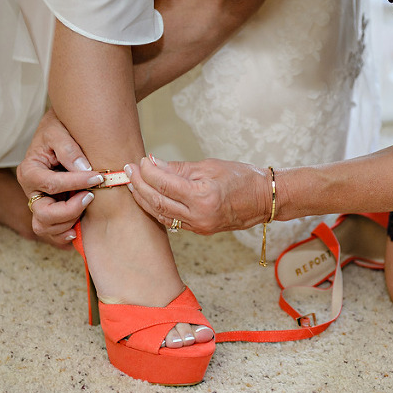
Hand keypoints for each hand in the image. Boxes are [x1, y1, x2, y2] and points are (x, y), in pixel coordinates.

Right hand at [16, 109, 103, 244]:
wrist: (61, 132)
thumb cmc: (59, 129)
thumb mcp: (59, 131)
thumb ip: (69, 149)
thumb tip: (83, 168)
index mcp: (29, 171)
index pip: (51, 184)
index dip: (76, 183)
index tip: (99, 176)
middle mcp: (31, 190)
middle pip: (44, 213)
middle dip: (71, 209)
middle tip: (91, 195)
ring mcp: (39, 203)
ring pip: (45, 226)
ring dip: (69, 221)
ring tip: (86, 205)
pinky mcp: (50, 211)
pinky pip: (52, 233)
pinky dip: (63, 235)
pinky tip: (77, 229)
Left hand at [124, 156, 272, 234]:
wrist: (263, 199)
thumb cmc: (242, 178)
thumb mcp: (209, 166)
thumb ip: (178, 168)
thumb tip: (153, 163)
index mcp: (203, 197)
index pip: (165, 185)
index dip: (148, 173)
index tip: (140, 162)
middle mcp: (199, 216)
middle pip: (158, 202)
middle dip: (140, 186)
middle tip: (128, 171)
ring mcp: (199, 226)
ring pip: (162, 214)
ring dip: (144, 199)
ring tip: (133, 184)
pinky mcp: (200, 230)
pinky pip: (172, 221)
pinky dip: (157, 209)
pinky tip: (148, 198)